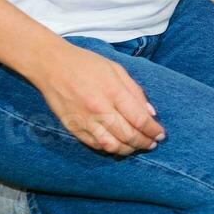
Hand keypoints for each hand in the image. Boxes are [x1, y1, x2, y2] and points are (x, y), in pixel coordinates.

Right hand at [30, 44, 165, 155]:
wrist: (52, 65)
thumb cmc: (86, 64)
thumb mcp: (117, 69)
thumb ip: (135, 91)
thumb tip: (151, 113)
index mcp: (113, 92)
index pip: (139, 119)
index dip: (153, 130)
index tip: (161, 135)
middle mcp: (100, 109)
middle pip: (128, 135)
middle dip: (145, 142)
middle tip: (153, 143)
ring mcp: (85, 121)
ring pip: (112, 146)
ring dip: (129, 149)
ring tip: (138, 147)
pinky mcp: (73, 128)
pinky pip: (96, 145)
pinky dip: (110, 148)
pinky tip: (118, 145)